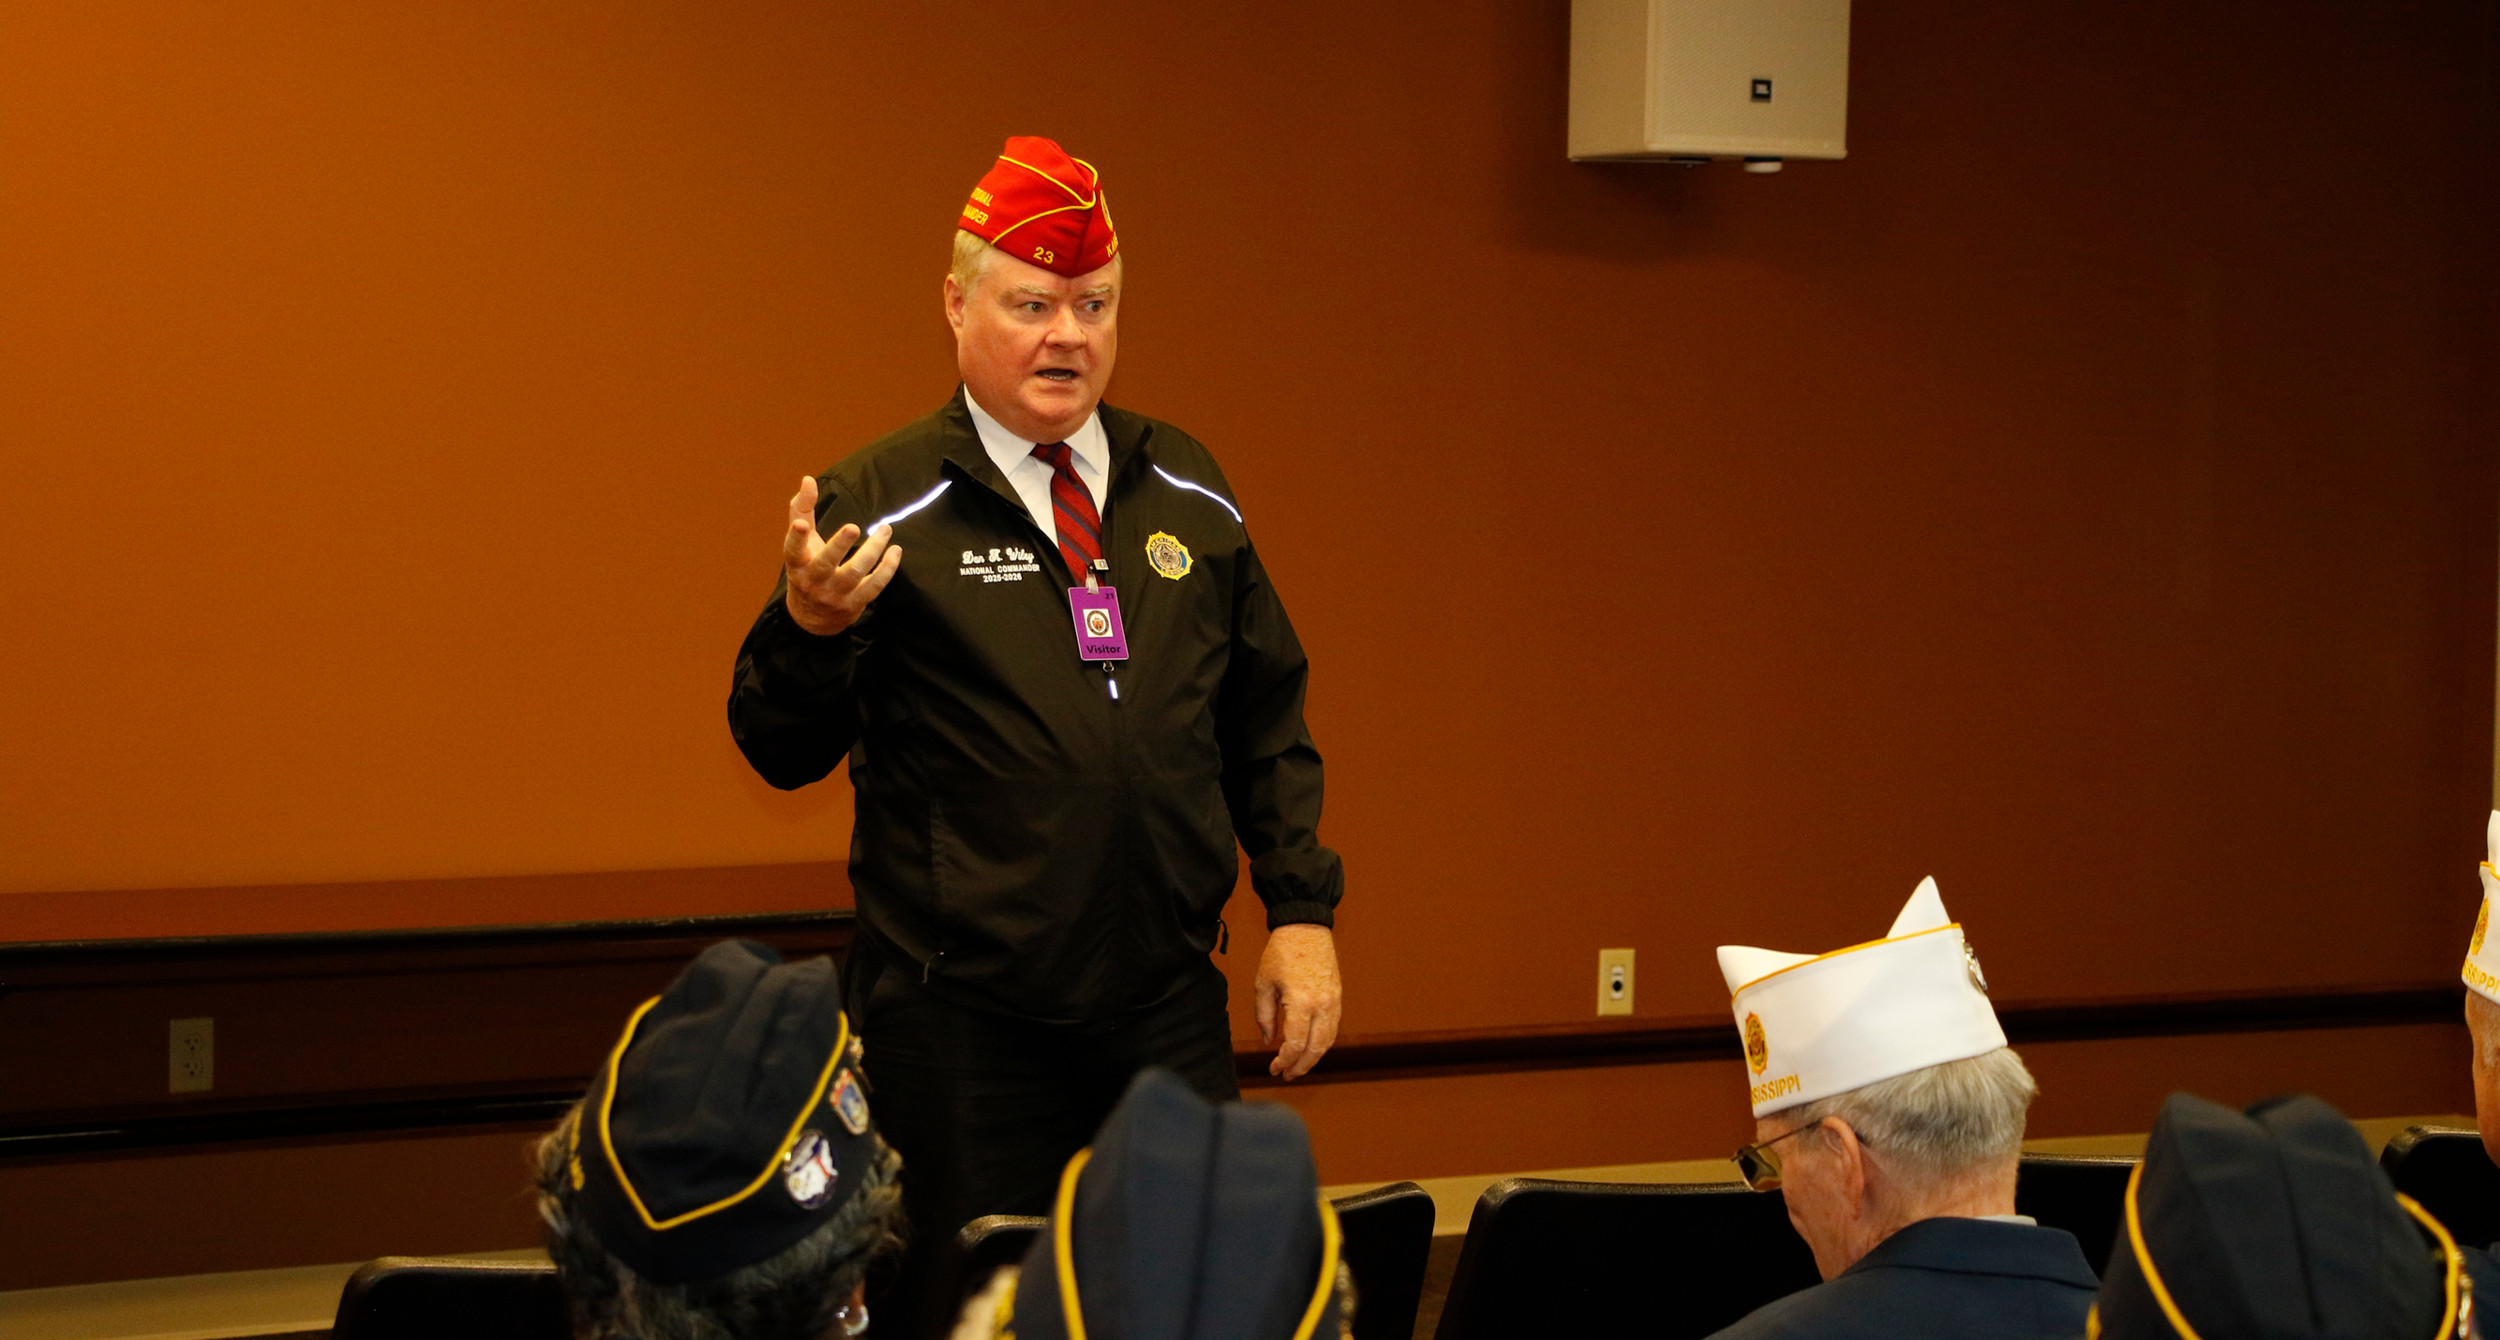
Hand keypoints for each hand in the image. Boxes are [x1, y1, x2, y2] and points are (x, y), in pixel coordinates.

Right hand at [783, 477, 900, 635]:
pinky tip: (895, 551)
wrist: (812, 618)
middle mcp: (814, 581)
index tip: (801, 524)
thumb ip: (801, 509)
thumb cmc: (807, 568)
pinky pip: (874, 586)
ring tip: (886, 530)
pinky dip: (887, 569)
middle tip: (852, 527)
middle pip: (826, 563)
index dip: (796, 537)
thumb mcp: (800, 544)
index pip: (792, 550)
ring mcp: (834, 595)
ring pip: (855, 573)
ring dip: (873, 550)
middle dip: (839, 546)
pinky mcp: (854, 603)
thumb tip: (808, 480)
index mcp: (797, 564)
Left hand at [1255, 924, 1341, 1080]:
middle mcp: (1322, 1005)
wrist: (1306, 926)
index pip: (1295, 1045)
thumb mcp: (1263, 984)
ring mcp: (1333, 1001)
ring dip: (1313, 1058)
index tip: (1273, 1068)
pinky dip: (1322, 1042)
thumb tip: (1269, 1041)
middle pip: (1315, 1049)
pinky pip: (1332, 1028)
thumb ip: (1264, 1016)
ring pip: (1328, 1041)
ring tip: (1297, 1066)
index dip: (1284, 1062)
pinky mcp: (1338, 997)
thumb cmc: (1280, 952)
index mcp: (1301, 1002)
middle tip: (1286, 1075)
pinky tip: (1308, 1047)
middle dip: (1300, 1067)